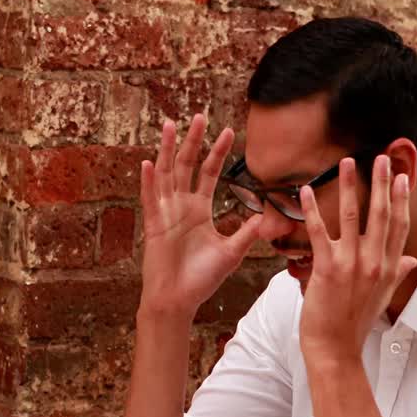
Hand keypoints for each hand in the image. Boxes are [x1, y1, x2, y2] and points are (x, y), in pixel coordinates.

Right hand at [138, 114, 264, 320]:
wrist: (178, 300)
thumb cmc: (201, 279)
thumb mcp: (231, 252)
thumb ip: (247, 233)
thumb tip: (267, 218)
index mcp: (199, 210)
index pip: (209, 173)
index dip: (217, 153)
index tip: (229, 131)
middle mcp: (181, 207)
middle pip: (186, 165)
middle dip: (193, 141)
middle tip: (200, 116)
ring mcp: (165, 214)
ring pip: (166, 174)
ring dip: (166, 150)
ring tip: (169, 125)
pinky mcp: (154, 226)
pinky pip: (150, 200)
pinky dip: (149, 182)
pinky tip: (149, 162)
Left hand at [298, 156, 416, 364]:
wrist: (336, 348)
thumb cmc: (355, 323)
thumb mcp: (382, 297)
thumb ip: (397, 274)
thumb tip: (411, 261)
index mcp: (389, 268)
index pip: (399, 226)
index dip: (401, 199)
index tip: (402, 177)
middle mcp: (375, 263)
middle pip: (382, 214)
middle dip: (382, 183)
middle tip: (381, 158)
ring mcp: (353, 265)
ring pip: (353, 216)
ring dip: (349, 186)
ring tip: (346, 163)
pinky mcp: (328, 269)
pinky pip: (319, 232)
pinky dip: (313, 210)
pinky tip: (307, 191)